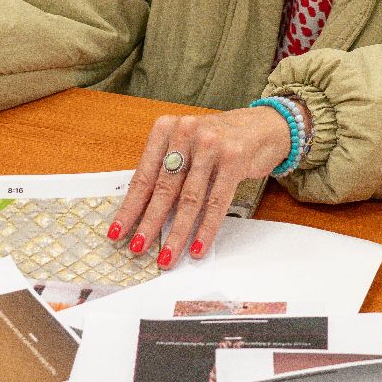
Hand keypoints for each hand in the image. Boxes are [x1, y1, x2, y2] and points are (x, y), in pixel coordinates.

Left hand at [107, 107, 294, 269]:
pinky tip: (197, 247)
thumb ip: (167, 170)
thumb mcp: (187, 146)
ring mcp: (211, 145)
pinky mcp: (234, 159)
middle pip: (163, 189)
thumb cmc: (220, 140)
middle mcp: (186, 132)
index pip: (144, 175)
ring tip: (166, 255)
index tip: (118, 231)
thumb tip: (142, 212)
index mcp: (166, 128)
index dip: (130, 207)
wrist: (263, 126)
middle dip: (149, 223)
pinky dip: (205, 229)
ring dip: (176, 233)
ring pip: (189, 199)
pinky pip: (216, 202)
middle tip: (137, 247)